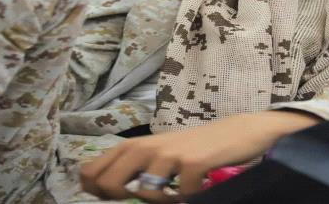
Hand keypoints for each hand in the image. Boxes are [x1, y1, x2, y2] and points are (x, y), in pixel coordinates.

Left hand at [80, 110, 319, 202]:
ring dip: (161, 201)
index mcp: (133, 145)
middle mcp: (146, 146)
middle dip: (120, 199)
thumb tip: (104, 192)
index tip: (116, 198)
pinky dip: (188, 198)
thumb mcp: (159, 153)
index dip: (95, 192)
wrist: (238, 131)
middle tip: (146, 198)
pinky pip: (180, 195)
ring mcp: (169, 154)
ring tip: (175, 195)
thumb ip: (134, 167)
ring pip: (145, 193)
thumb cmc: (196, 147)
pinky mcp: (192, 162)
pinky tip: (197, 189)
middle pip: (107, 183)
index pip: (90, 172)